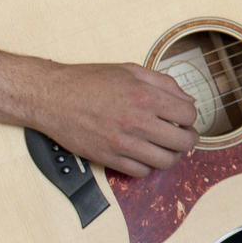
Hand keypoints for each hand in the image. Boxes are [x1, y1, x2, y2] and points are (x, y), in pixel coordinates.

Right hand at [33, 62, 199, 177]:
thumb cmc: (88, 81)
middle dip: (188, 138)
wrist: (52, 97)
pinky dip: (147, 165)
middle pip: (183, 142)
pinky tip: (143, 154)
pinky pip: (141, 172)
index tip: (183, 117)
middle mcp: (137, 122)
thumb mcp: (130, 71)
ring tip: (165, 147)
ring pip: (165, 161)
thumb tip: (187, 100)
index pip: (189, 114)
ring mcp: (123, 143)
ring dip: (171, 155)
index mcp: (145, 96)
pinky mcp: (108, 158)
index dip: (189, 116)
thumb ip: (163, 83)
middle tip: (182, 135)